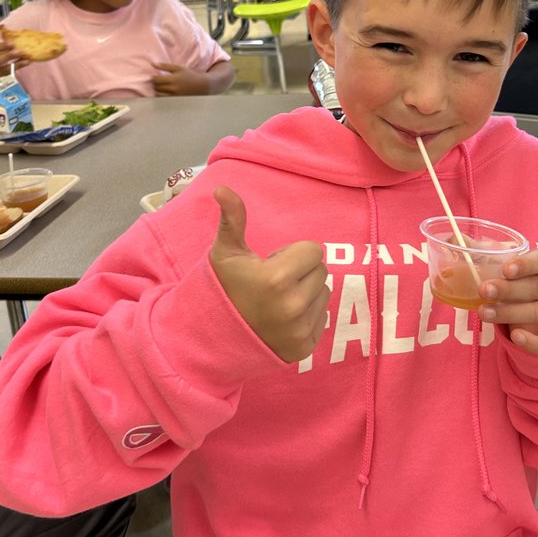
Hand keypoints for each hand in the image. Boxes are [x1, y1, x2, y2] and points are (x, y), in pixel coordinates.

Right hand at [0, 41, 25, 87]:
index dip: (0, 47)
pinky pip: (8, 76)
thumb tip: (10, 43)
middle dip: (8, 56)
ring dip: (17, 65)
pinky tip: (24, 65)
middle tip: (19, 51)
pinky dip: (16, 70)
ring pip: (4, 71)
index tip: (11, 43)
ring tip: (27, 60)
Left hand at [152, 62, 202, 95]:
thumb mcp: (178, 68)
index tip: (155, 76)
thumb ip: (165, 66)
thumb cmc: (189, 75)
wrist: (201, 85)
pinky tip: (164, 92)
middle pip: (157, 87)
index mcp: (173, 79)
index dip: (153, 78)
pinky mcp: (176, 101)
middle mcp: (173, 88)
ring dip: (157, 90)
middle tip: (158, 81)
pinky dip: (161, 96)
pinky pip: (164, 99)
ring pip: (159, 94)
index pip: (156, 80)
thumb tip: (152, 64)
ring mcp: (174, 96)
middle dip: (155, 84)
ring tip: (160, 87)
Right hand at [210, 186, 329, 362]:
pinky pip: (323, 318)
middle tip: (274, 283)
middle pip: (321, 271)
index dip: (292, 254)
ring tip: (279, 300)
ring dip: (307, 292)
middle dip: (301, 272)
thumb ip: (232, 219)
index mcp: (276, 278)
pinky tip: (284, 319)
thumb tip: (222, 188)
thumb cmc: (224, 286)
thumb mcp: (226, 252)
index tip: (271, 265)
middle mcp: (292, 306)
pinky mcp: (304, 348)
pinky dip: (308, 316)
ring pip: (324, 294)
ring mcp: (299, 330)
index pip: (313, 250)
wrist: (214, 335)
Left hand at [477, 251, 537, 355]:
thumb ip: (481, 253)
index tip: (506, 269)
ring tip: (484, 312)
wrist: (537, 316)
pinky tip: (515, 336)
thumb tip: (455, 238)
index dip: (526, 264)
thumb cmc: (517, 284)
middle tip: (484, 290)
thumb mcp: (501, 268)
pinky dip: (532, 341)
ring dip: (509, 313)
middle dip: (508, 290)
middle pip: (537, 287)